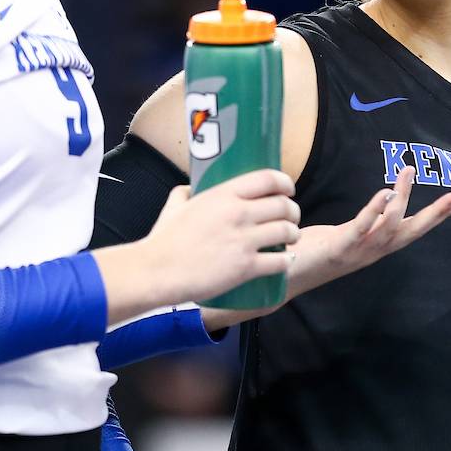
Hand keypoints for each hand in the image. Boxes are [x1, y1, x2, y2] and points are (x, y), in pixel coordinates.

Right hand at [95, 169, 300, 323]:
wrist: (157, 271)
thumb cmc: (163, 240)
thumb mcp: (174, 207)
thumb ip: (184, 194)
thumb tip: (189, 189)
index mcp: (223, 195)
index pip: (268, 178)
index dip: (285, 183)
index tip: (288, 190)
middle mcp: (238, 213)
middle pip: (283, 206)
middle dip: (293, 211)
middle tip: (291, 217)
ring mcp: (244, 241)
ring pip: (287, 232)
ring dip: (293, 235)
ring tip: (291, 238)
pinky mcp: (246, 267)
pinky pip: (280, 261)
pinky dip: (286, 261)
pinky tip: (285, 260)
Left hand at [285, 166, 450, 300]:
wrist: (280, 279)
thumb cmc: (308, 253)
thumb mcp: (340, 235)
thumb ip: (359, 224)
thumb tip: (373, 207)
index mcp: (373, 246)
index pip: (411, 229)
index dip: (436, 215)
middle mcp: (370, 252)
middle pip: (411, 232)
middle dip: (436, 214)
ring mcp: (355, 253)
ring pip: (389, 228)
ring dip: (401, 200)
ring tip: (408, 173)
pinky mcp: (336, 250)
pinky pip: (360, 229)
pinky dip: (373, 211)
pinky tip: (383, 193)